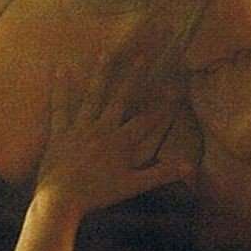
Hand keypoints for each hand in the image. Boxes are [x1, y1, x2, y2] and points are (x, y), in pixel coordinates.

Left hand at [37, 56, 193, 214]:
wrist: (60, 199)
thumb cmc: (98, 194)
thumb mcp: (133, 186)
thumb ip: (162, 174)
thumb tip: (191, 167)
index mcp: (120, 142)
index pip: (147, 120)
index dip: (163, 105)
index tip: (176, 89)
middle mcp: (101, 129)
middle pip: (121, 99)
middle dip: (133, 77)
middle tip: (142, 56)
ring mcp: (79, 128)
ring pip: (93, 96)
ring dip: (101, 73)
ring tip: (107, 52)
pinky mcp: (59, 133)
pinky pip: (60, 106)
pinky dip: (60, 88)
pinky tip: (60, 69)